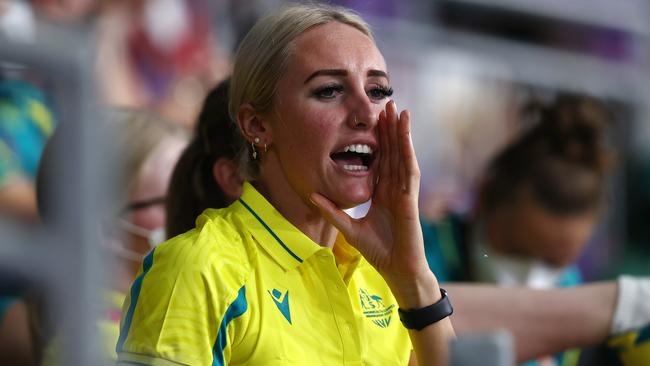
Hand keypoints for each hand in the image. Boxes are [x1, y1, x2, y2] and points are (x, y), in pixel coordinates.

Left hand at [310, 100, 430, 282]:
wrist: (397, 269)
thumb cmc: (379, 251)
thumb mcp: (349, 227)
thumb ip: (332, 211)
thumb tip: (311, 195)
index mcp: (382, 192)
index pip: (379, 159)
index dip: (376, 139)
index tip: (369, 120)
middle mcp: (394, 187)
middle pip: (391, 151)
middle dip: (388, 127)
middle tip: (384, 102)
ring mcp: (404, 191)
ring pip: (402, 154)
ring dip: (399, 131)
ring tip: (397, 107)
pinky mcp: (410, 197)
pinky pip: (409, 168)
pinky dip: (407, 147)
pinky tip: (405, 130)